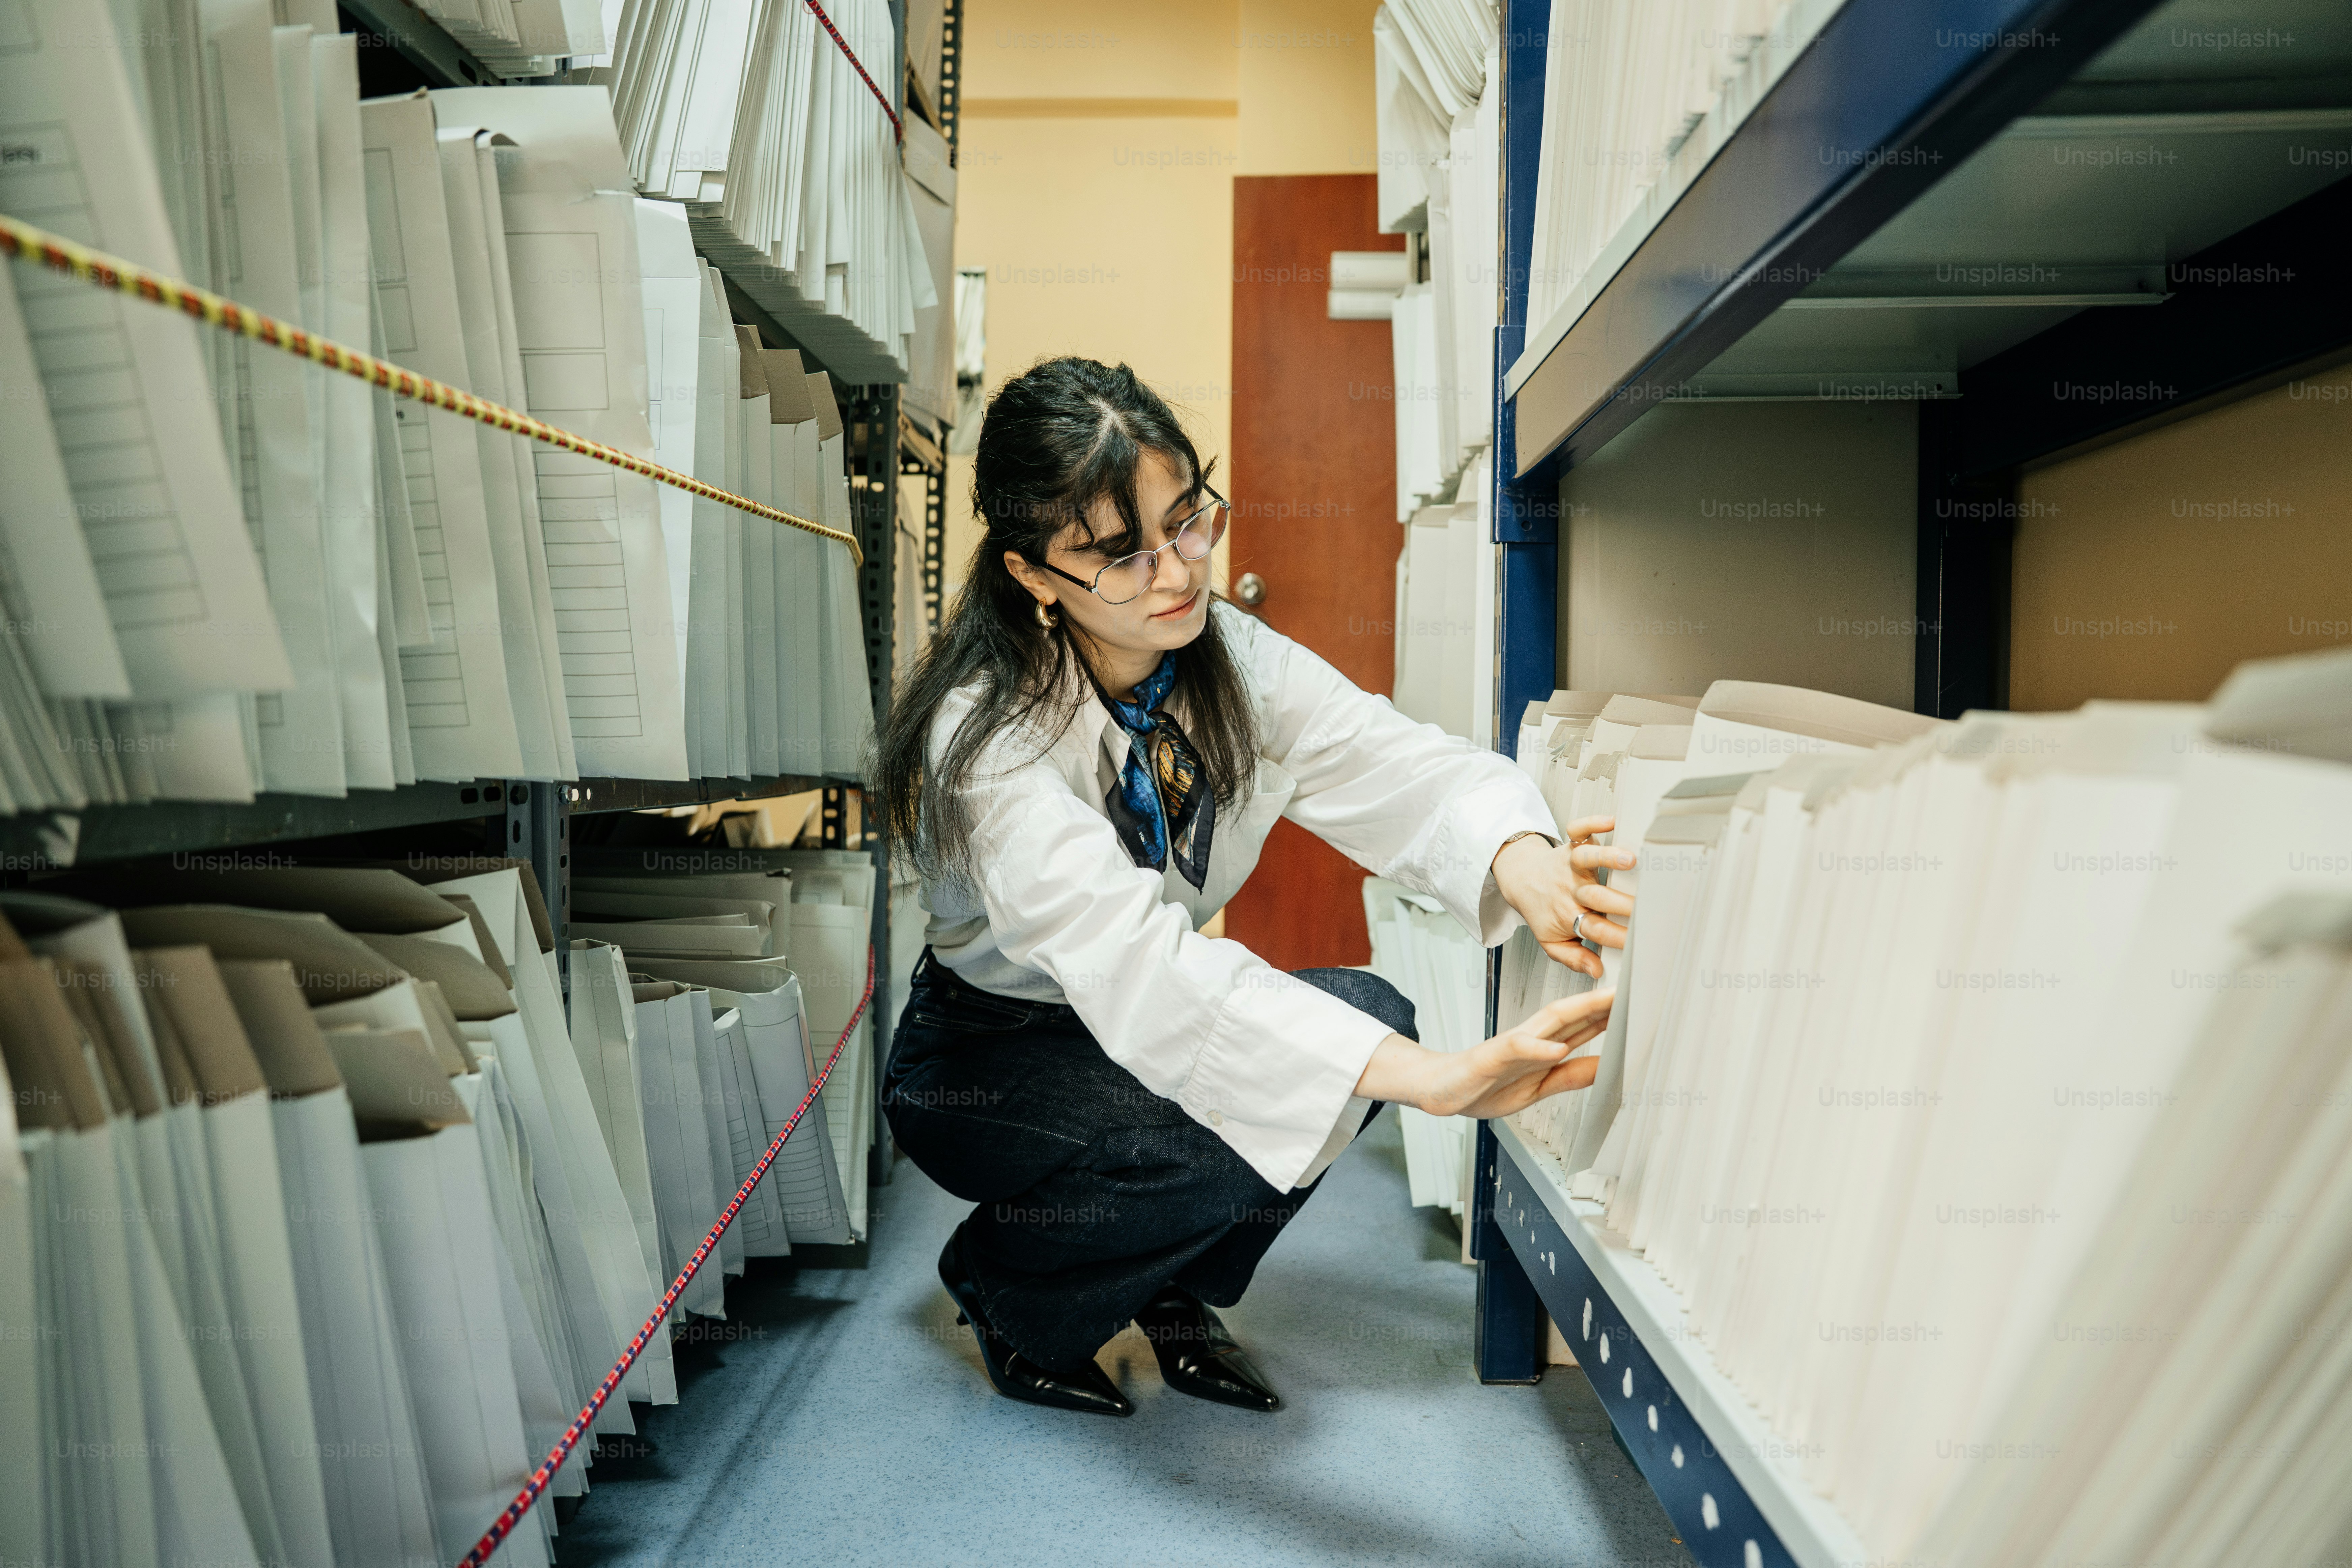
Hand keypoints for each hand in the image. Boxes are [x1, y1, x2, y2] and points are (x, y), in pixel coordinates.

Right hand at [1351, 989, 1614, 1118]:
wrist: (1440, 1091)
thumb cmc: (1483, 1087)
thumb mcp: (1538, 1088)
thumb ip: (1570, 1076)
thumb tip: (1605, 1067)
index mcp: (1542, 1047)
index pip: (1581, 1026)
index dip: (1611, 1016)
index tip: (1638, 1007)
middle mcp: (1530, 1039)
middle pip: (1572, 1015)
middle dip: (1604, 1003)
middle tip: (1634, 991)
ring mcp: (1511, 1045)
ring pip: (1549, 1022)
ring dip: (1579, 1011)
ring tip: (1606, 1003)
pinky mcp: (1491, 1056)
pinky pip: (1517, 1048)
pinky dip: (1539, 1047)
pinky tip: (1558, 1046)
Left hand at [1491, 815, 1635, 978]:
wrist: (1522, 880)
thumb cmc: (1542, 910)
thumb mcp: (1552, 942)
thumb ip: (1574, 958)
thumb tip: (1596, 970)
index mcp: (1569, 916)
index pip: (1596, 929)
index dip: (1617, 936)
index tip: (1638, 940)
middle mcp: (1571, 890)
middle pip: (1597, 896)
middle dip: (1621, 902)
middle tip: (1647, 906)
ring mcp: (1571, 866)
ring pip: (1587, 860)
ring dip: (1608, 858)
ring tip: (1630, 860)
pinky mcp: (1571, 845)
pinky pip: (1579, 830)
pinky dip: (1593, 823)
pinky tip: (1612, 821)